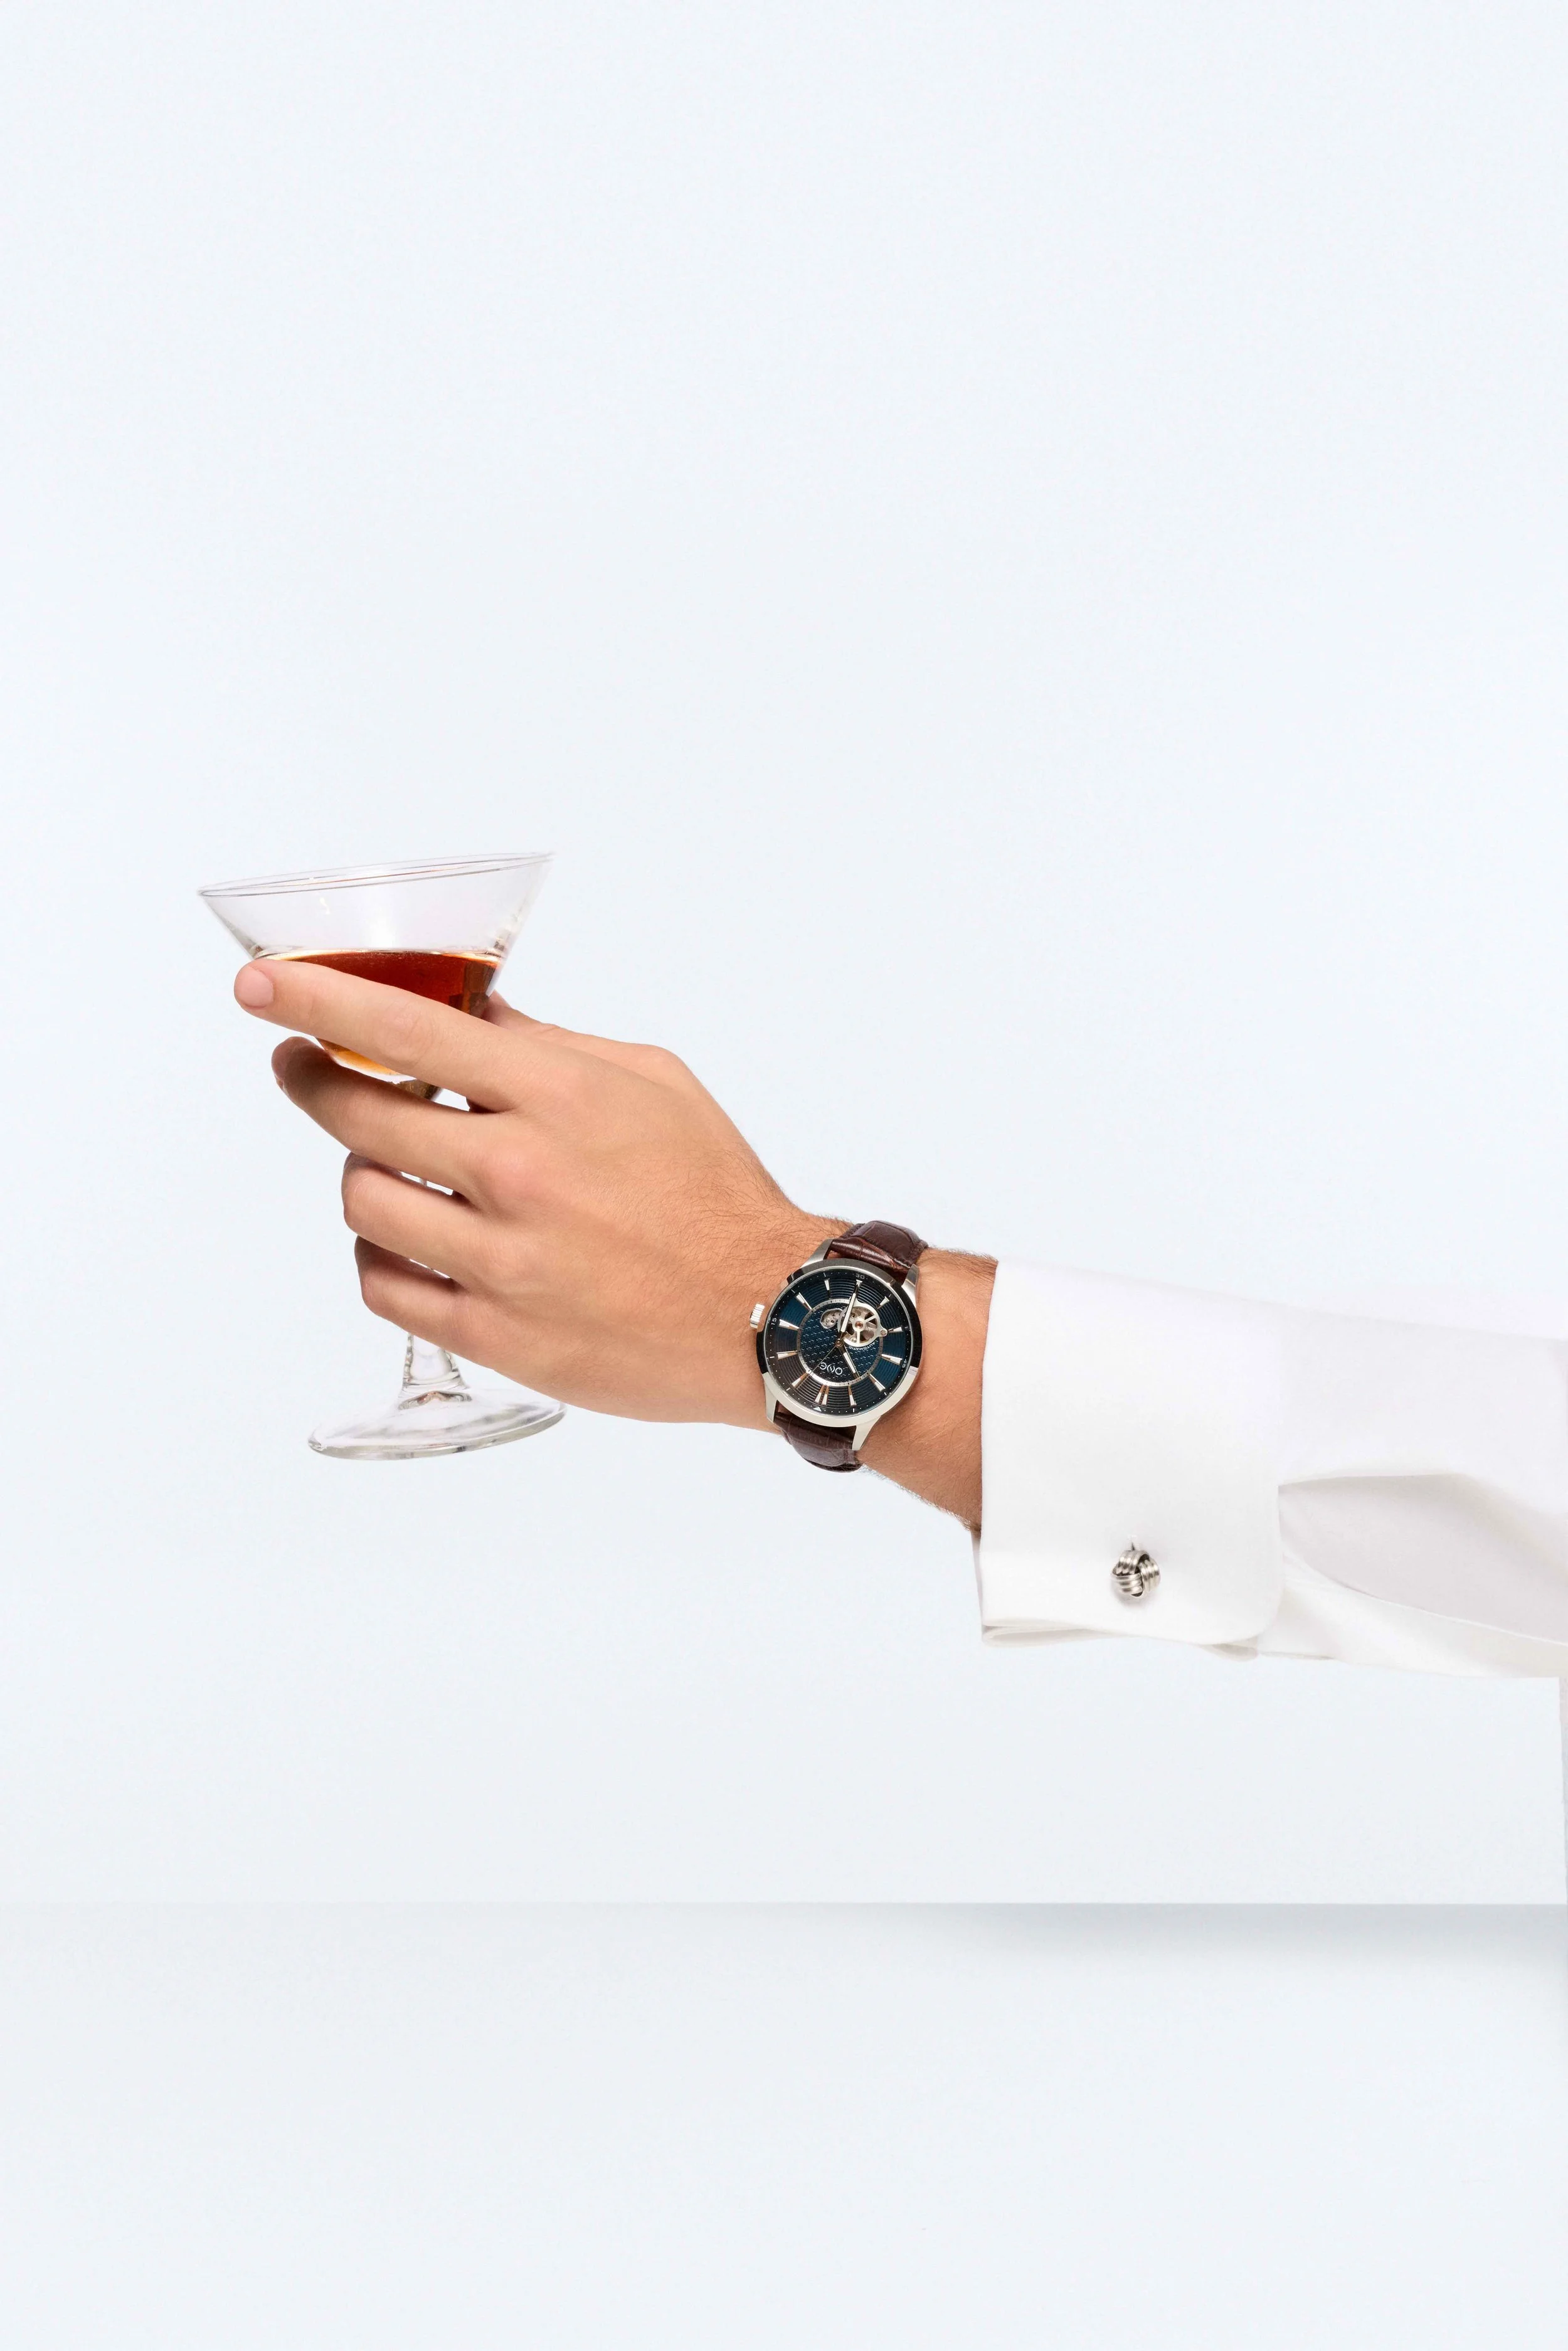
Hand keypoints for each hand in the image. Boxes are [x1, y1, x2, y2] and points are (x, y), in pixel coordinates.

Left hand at [232, 958, 993, 1519]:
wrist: (769, 1314)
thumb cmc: (715, 1191)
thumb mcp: (649, 1080)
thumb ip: (549, 1046)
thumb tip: (465, 1014)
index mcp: (557, 1097)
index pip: (405, 1029)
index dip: (317, 998)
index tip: (261, 985)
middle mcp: (519, 1174)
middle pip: (359, 1115)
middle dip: (313, 1078)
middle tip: (302, 1066)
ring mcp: (502, 1263)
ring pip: (363, 1201)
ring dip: (364, 1174)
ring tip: (393, 1167)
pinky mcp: (497, 1337)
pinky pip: (386, 1286)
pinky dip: (383, 1255)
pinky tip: (413, 1239)